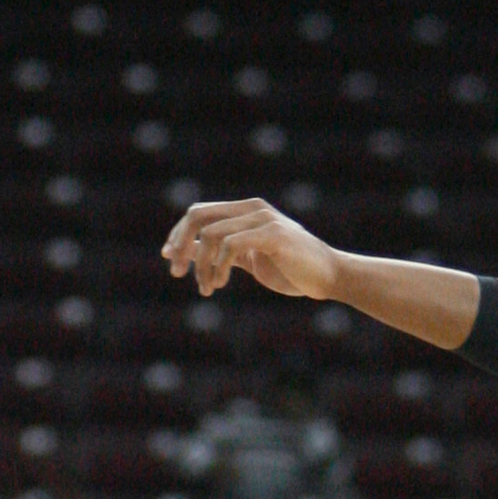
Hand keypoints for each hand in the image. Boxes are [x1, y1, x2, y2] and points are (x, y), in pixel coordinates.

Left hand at [161, 199, 341, 299]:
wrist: (327, 276)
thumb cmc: (289, 270)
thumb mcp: (248, 258)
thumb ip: (220, 251)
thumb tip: (184, 251)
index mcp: (244, 211)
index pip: (198, 213)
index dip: (178, 235)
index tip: (170, 260)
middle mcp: (252, 209)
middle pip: (198, 216)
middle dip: (182, 246)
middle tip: (178, 273)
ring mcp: (263, 219)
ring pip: (211, 235)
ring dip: (201, 266)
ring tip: (207, 289)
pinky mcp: (273, 235)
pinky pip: (231, 245)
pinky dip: (219, 267)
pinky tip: (221, 284)